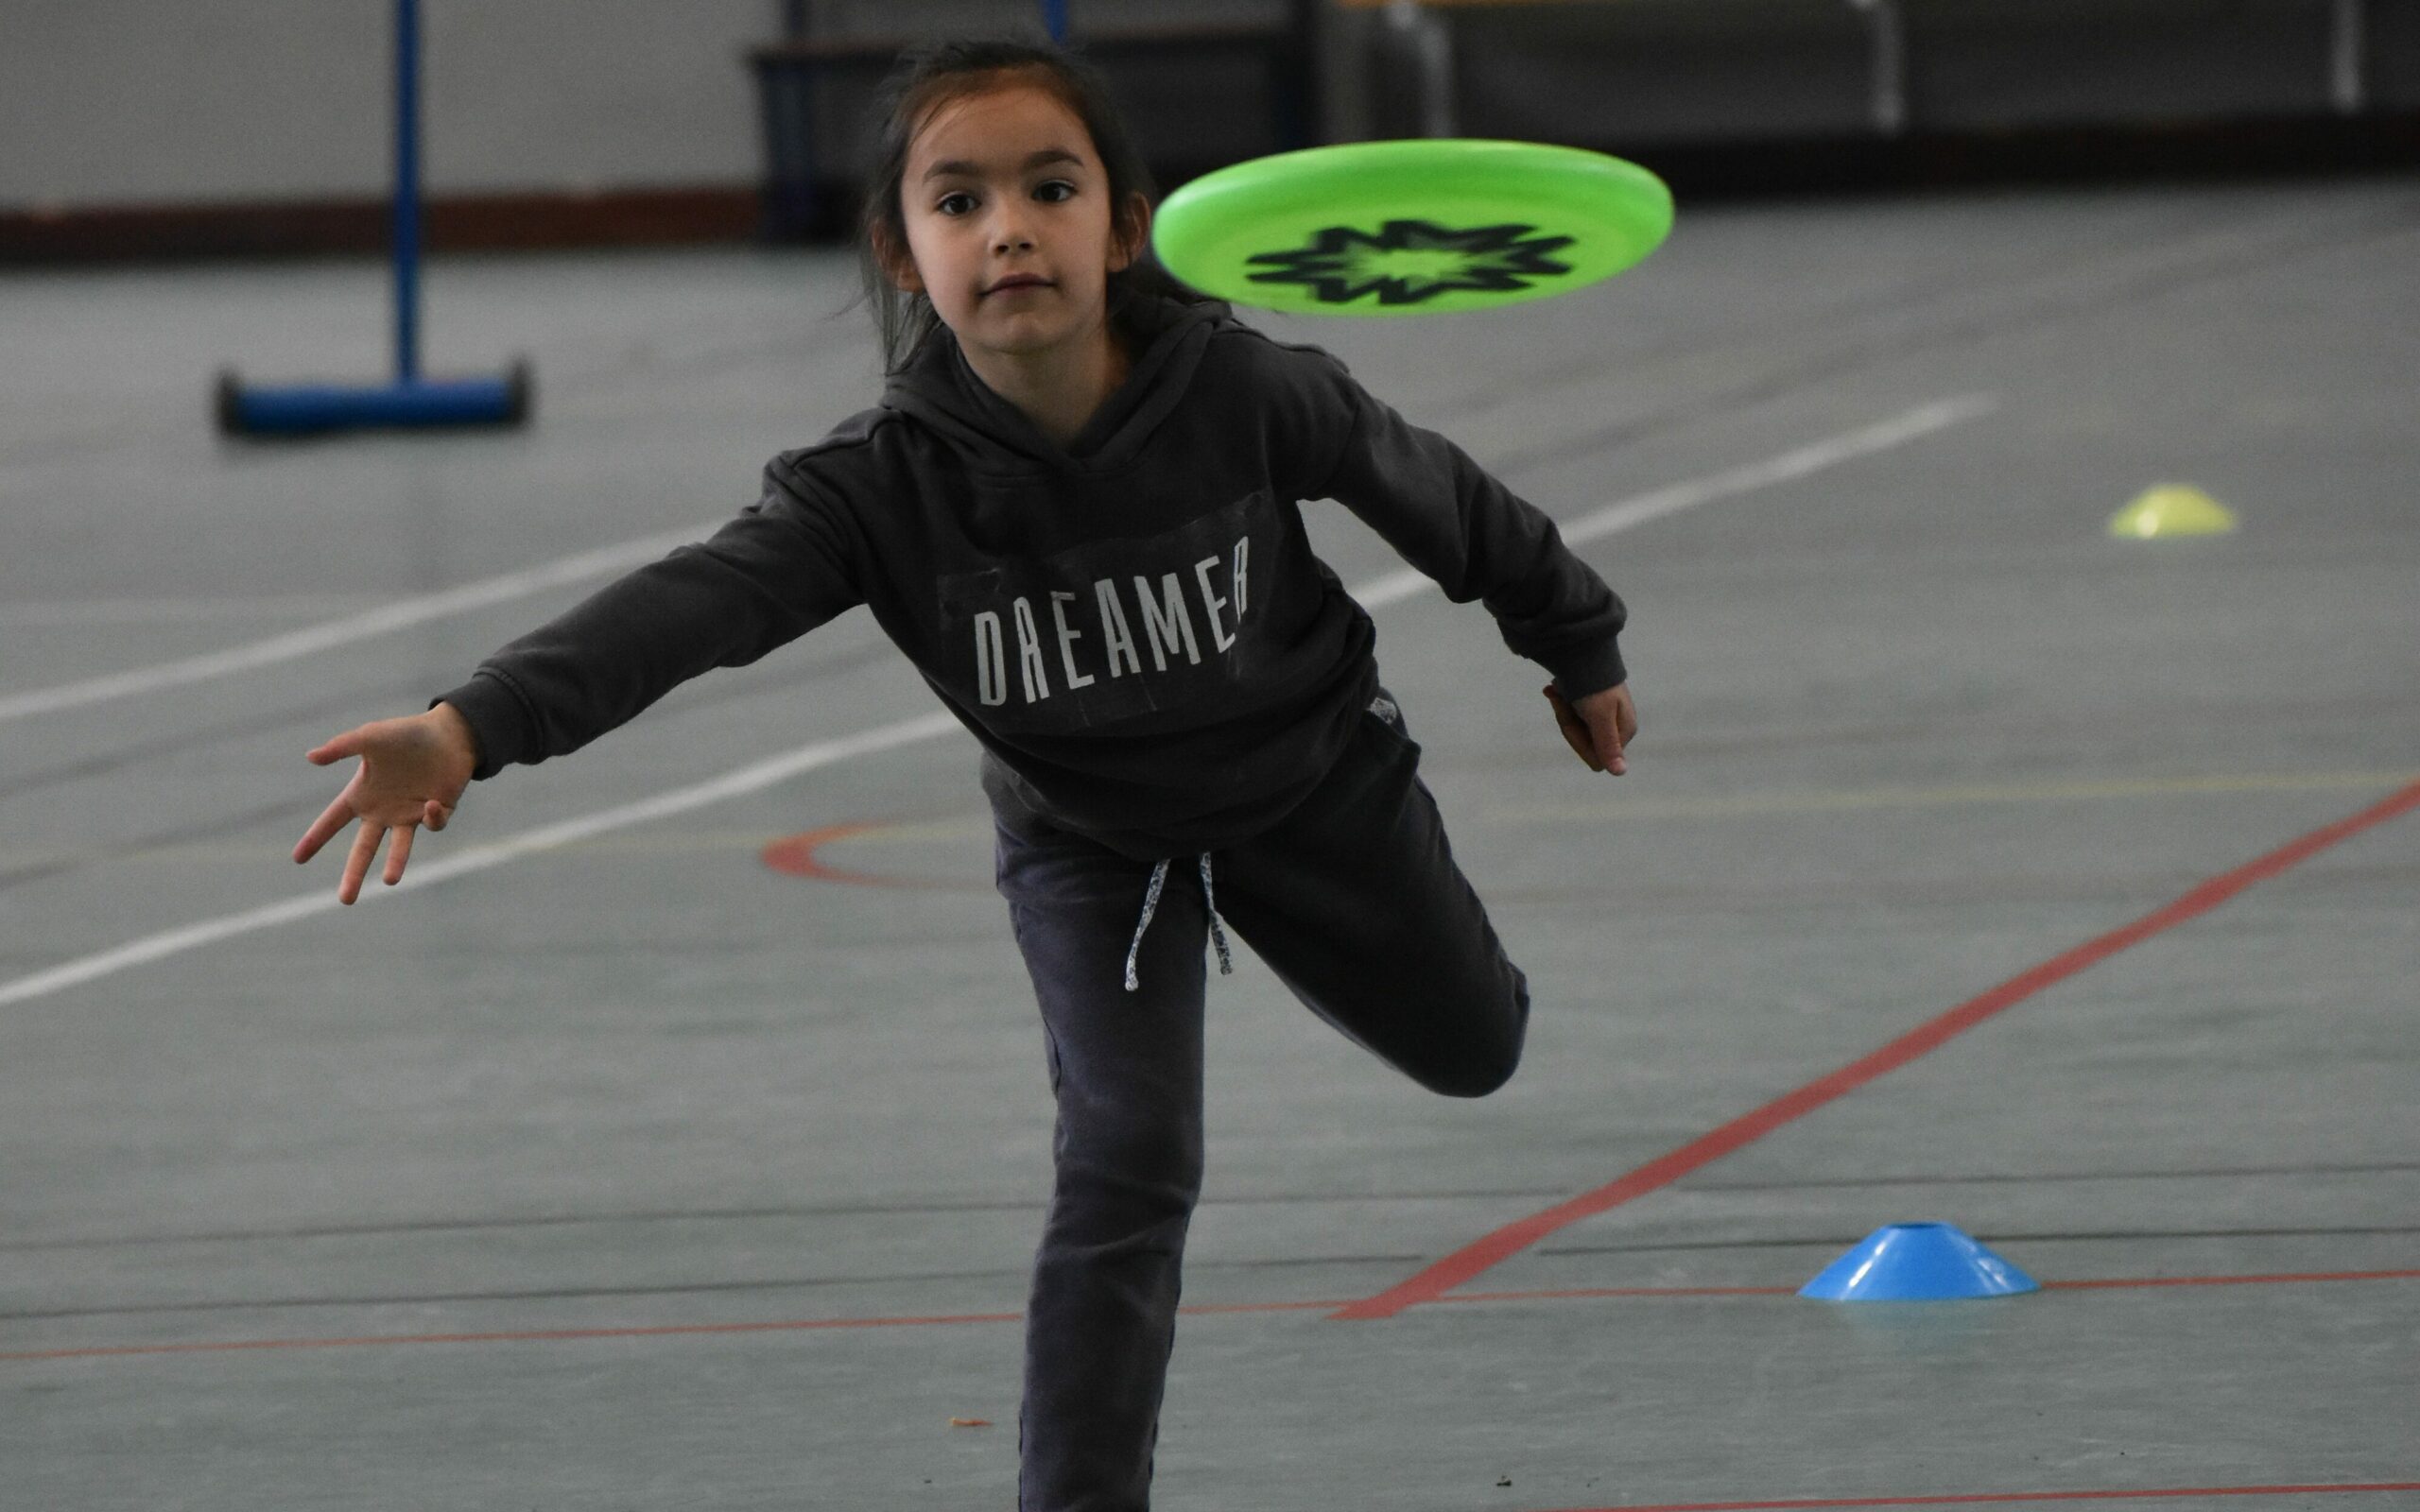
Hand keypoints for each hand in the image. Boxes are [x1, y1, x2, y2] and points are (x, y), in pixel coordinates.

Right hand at [293, 703, 477, 903]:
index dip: (315, 839)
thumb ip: (342, 747)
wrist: (449, 734)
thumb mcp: (371, 737)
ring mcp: (410, 815)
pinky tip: (430, 802)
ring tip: (390, 880)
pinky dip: (432, 819)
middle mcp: (383, 811)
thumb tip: (310, 757)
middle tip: (345, 900)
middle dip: (354, 874)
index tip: (298, 859)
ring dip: (396, 863)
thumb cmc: (405, 734)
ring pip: (400, 848)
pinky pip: (432, 825)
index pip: (332, 821)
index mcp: (362, 795)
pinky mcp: (436, 813)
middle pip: (363, 850)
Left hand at [1543, 682, 1637, 774]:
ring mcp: (1602, 715)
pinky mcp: (1590, 704)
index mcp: (1624, 732)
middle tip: (1562, 700)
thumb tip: (1620, 772)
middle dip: (1568, 722)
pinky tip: (1553, 688)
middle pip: (1584, 743)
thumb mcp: (1599, 717)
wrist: (1581, 648)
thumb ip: (1607, 745)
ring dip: (1562, 709)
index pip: (1597, 759)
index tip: (1573, 721)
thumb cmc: (1594, 685)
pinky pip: (1571, 713)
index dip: (1580, 743)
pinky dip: (1561, 701)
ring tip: (1557, 690)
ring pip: (1574, 728)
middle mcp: (1616, 726)